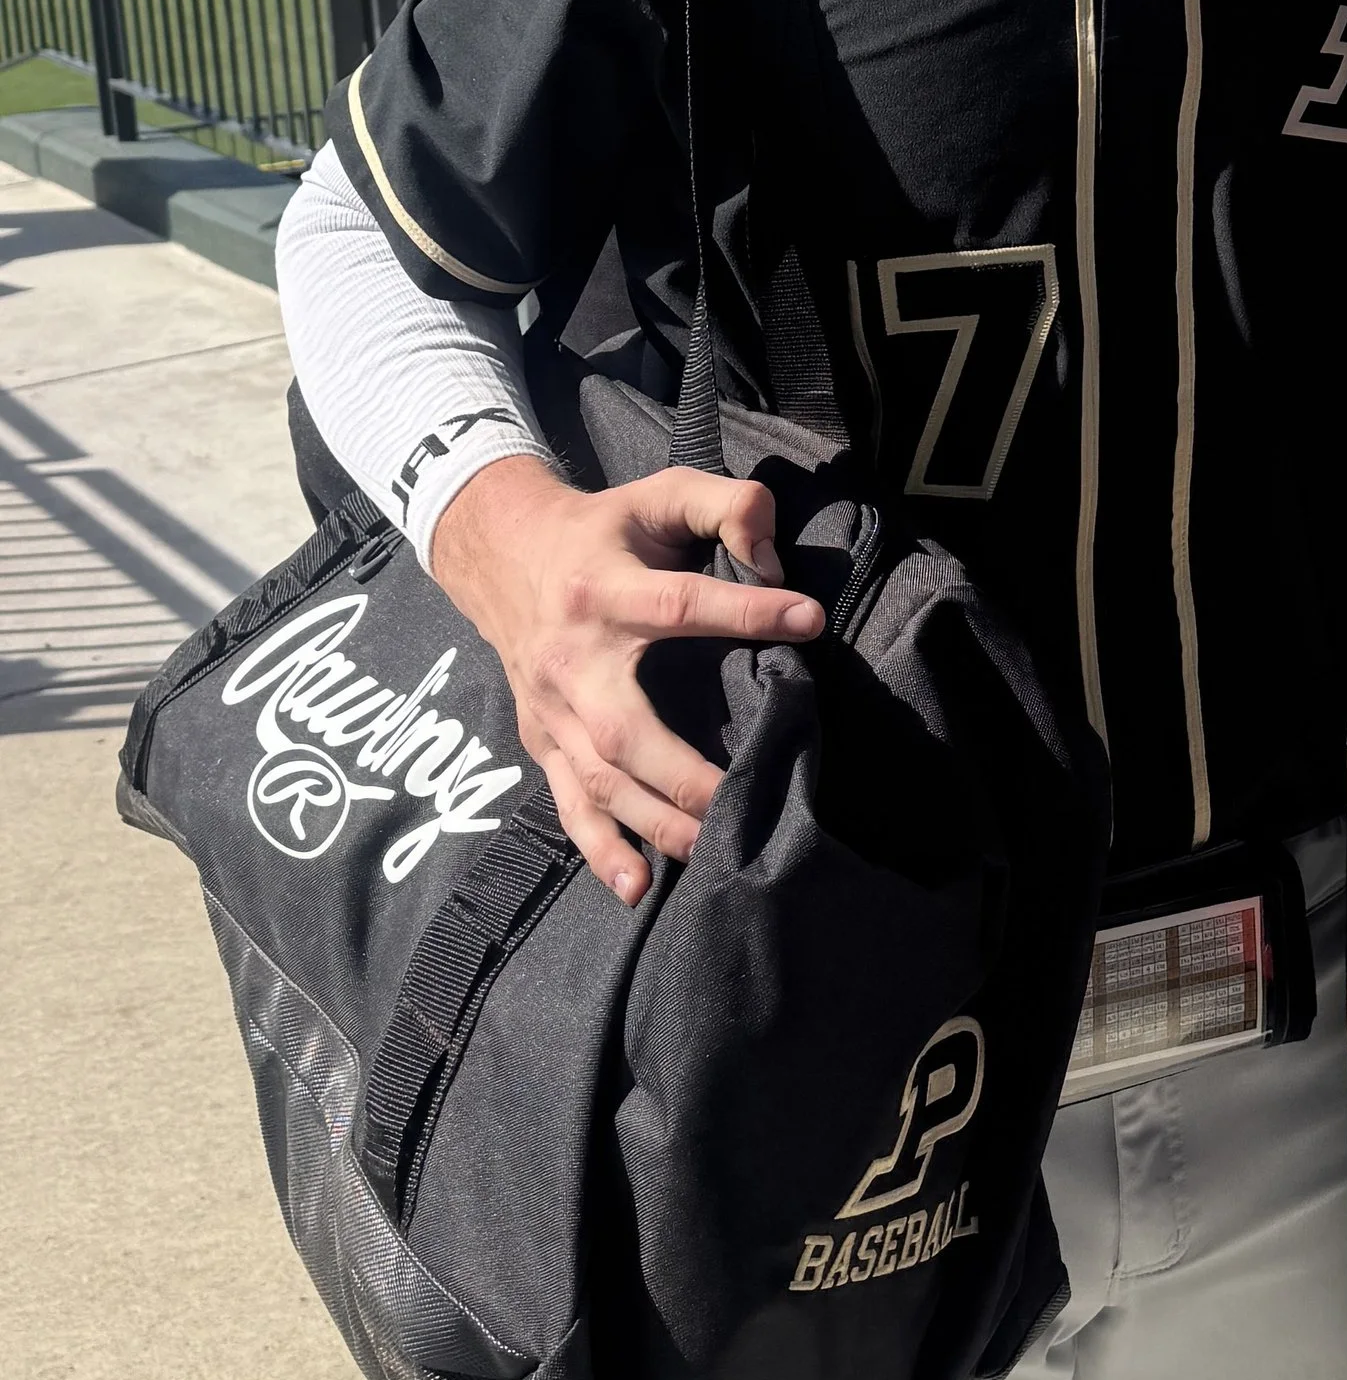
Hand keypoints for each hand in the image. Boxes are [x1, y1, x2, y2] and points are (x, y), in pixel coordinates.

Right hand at [430, 453, 823, 905]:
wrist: (503, 555)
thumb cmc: (605, 528)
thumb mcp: (659, 492)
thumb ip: (725, 504)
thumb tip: (773, 556)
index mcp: (602, 588)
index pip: (679, 604)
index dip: (746, 611)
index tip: (810, 620)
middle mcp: (571, 658)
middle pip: (625, 728)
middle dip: (686, 770)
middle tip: (747, 794)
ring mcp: (551, 710)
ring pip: (599, 780)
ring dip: (656, 822)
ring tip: (714, 847)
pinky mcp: (542, 742)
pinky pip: (568, 804)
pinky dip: (599, 849)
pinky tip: (636, 886)